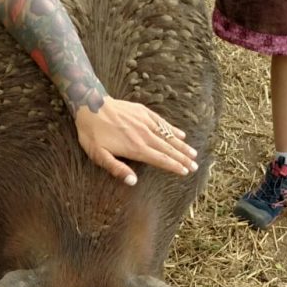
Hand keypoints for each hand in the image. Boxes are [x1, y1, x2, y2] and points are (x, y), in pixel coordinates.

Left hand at [74, 96, 198, 185]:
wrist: (90, 105)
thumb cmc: (92, 134)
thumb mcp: (99, 155)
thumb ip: (117, 169)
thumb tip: (133, 182)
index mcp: (135, 148)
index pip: (160, 159)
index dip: (174, 166)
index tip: (186, 172)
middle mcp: (144, 135)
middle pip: (168, 149)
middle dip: (183, 158)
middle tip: (195, 166)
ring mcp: (145, 122)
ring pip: (168, 136)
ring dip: (181, 145)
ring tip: (193, 153)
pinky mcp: (143, 112)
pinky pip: (162, 122)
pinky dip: (172, 129)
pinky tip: (180, 134)